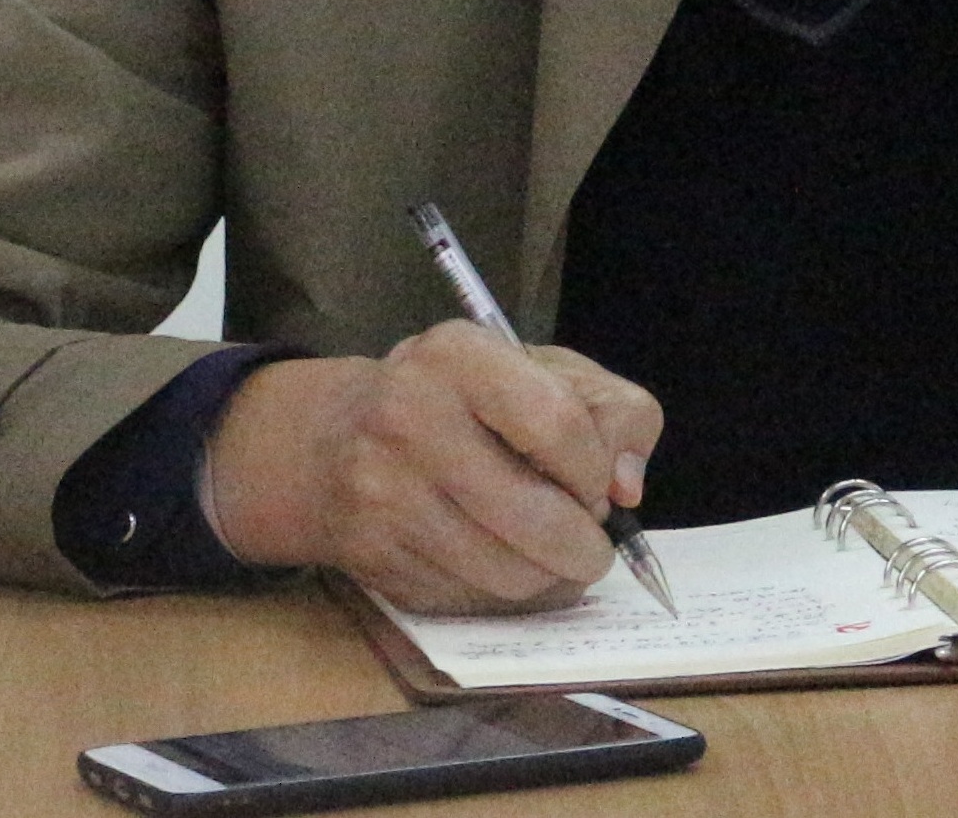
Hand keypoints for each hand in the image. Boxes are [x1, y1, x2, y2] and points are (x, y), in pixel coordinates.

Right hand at [202, 321, 662, 613]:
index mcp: (458, 356)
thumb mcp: (539, 372)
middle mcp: (409, 418)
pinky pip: (466, 600)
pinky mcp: (371, 557)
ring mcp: (383, 493)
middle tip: (592, 548)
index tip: (598, 488)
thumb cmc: (461, 401)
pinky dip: (502, 597)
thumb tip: (626, 488)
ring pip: (504, 572)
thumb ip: (612, 411)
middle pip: (533, 514)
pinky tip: (506, 568)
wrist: (331, 438)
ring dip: (548, 579)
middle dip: (583, 547)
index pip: (558, 423)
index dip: (594, 471)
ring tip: (554, 559)